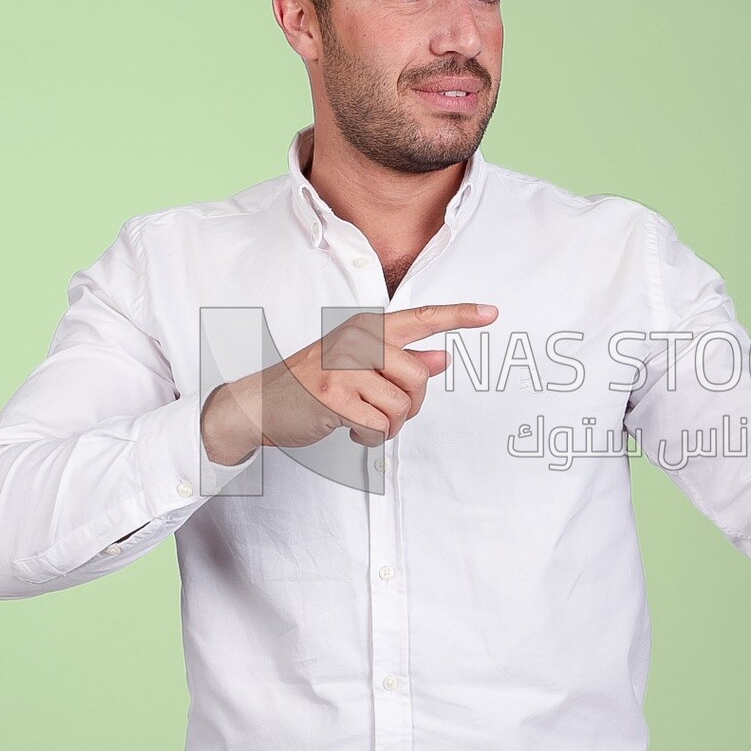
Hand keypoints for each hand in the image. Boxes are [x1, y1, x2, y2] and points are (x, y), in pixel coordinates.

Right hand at [201, 303, 498, 463]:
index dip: (459, 316)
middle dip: (410, 404)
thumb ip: (401, 360)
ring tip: (361, 420)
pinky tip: (350, 430)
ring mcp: (343, 368)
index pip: (420, 318)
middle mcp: (356, 341)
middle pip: (417, 376)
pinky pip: (379, 426)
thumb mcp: (357, 365)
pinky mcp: (333, 397)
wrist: (258, 403)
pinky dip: (370, 438)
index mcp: (366, 328)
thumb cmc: (312, 384)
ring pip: (401, 406)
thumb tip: (443, 357)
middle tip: (383, 411)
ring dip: (388, 425)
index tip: (492, 313)